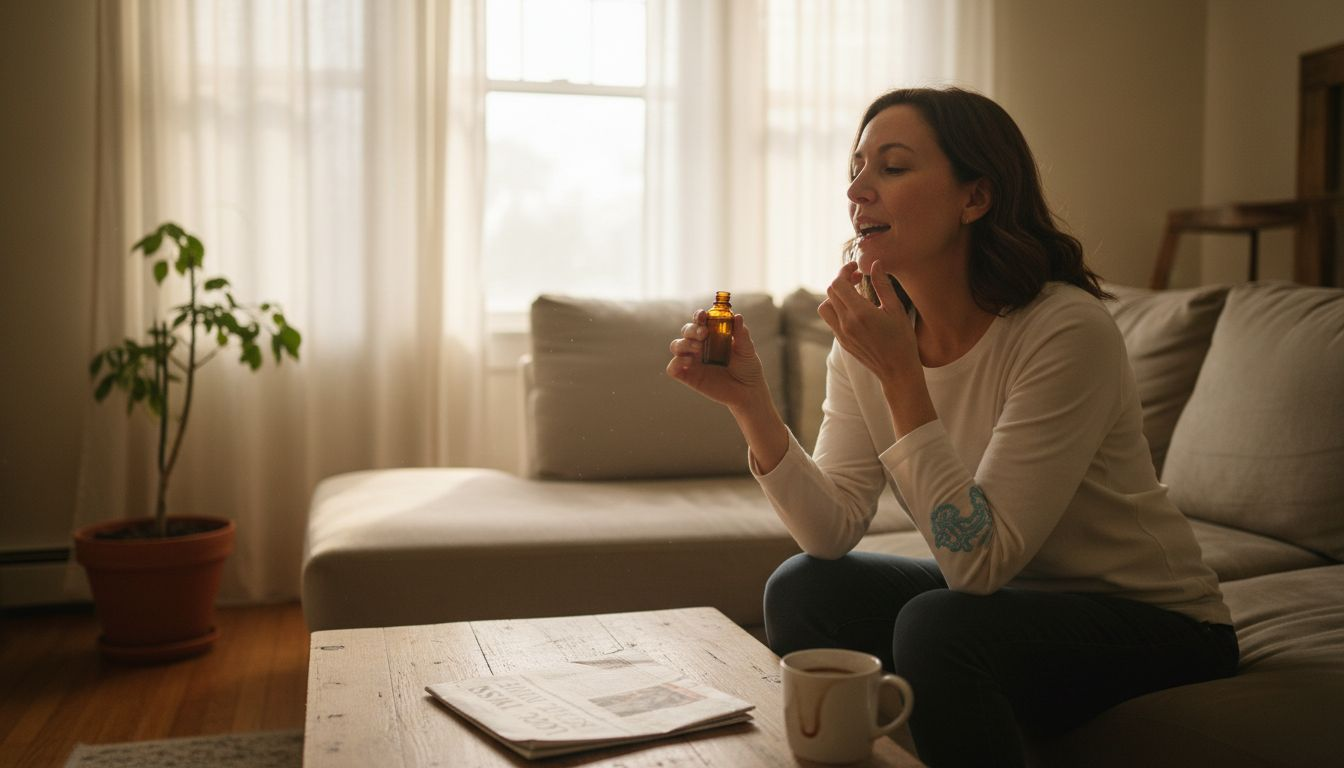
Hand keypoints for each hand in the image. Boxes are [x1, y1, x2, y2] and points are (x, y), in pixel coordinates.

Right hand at [666, 311, 768, 409]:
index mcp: (711, 335)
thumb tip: (737, 316)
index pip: (699, 321)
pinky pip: (672, 368)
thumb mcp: (746, 349)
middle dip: (692, 329)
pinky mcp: (688, 377)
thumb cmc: (747, 367)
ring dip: (684, 344)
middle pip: (686, 331)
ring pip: (676, 346)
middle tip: (704, 334)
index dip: (698, 316)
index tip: (703, 315)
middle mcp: (699, 346)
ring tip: (699, 349)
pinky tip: (689, 362)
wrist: (748, 391)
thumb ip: (741, 334)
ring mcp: (692, 361)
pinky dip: (676, 363)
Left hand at [817, 260, 920, 386]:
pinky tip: (854, 309)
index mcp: (860, 313)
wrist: (897, 370)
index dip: (844, 271)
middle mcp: (846, 323)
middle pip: (830, 292)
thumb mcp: (896, 309)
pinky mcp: (842, 341)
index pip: (838, 284)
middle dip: (842, 280)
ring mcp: (841, 334)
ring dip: (835, 296)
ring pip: (825, 307)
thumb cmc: (902, 339)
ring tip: (853, 293)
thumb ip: (882, 285)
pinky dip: (837, 309)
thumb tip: (875, 263)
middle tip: (858, 278)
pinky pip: (831, 319)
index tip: (856, 268)